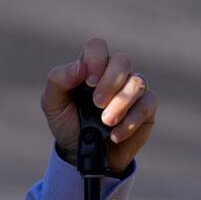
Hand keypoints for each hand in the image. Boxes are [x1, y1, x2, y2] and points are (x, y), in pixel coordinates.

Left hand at [40, 37, 157, 173]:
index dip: (96, 59)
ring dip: (121, 102)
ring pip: (138, 82)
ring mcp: (131, 89)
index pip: (97, 46)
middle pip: (122, 60)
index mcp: (89, 66)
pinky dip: (131, 120)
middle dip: (110, 82)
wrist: (81, 154)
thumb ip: (59, 80)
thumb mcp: (52, 102)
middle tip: (96, 103)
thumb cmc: (66, 121)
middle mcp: (113, 73)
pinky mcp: (146, 108)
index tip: (89, 82)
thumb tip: (81, 67)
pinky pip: (148, 104)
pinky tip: (115, 135)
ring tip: (106, 121)